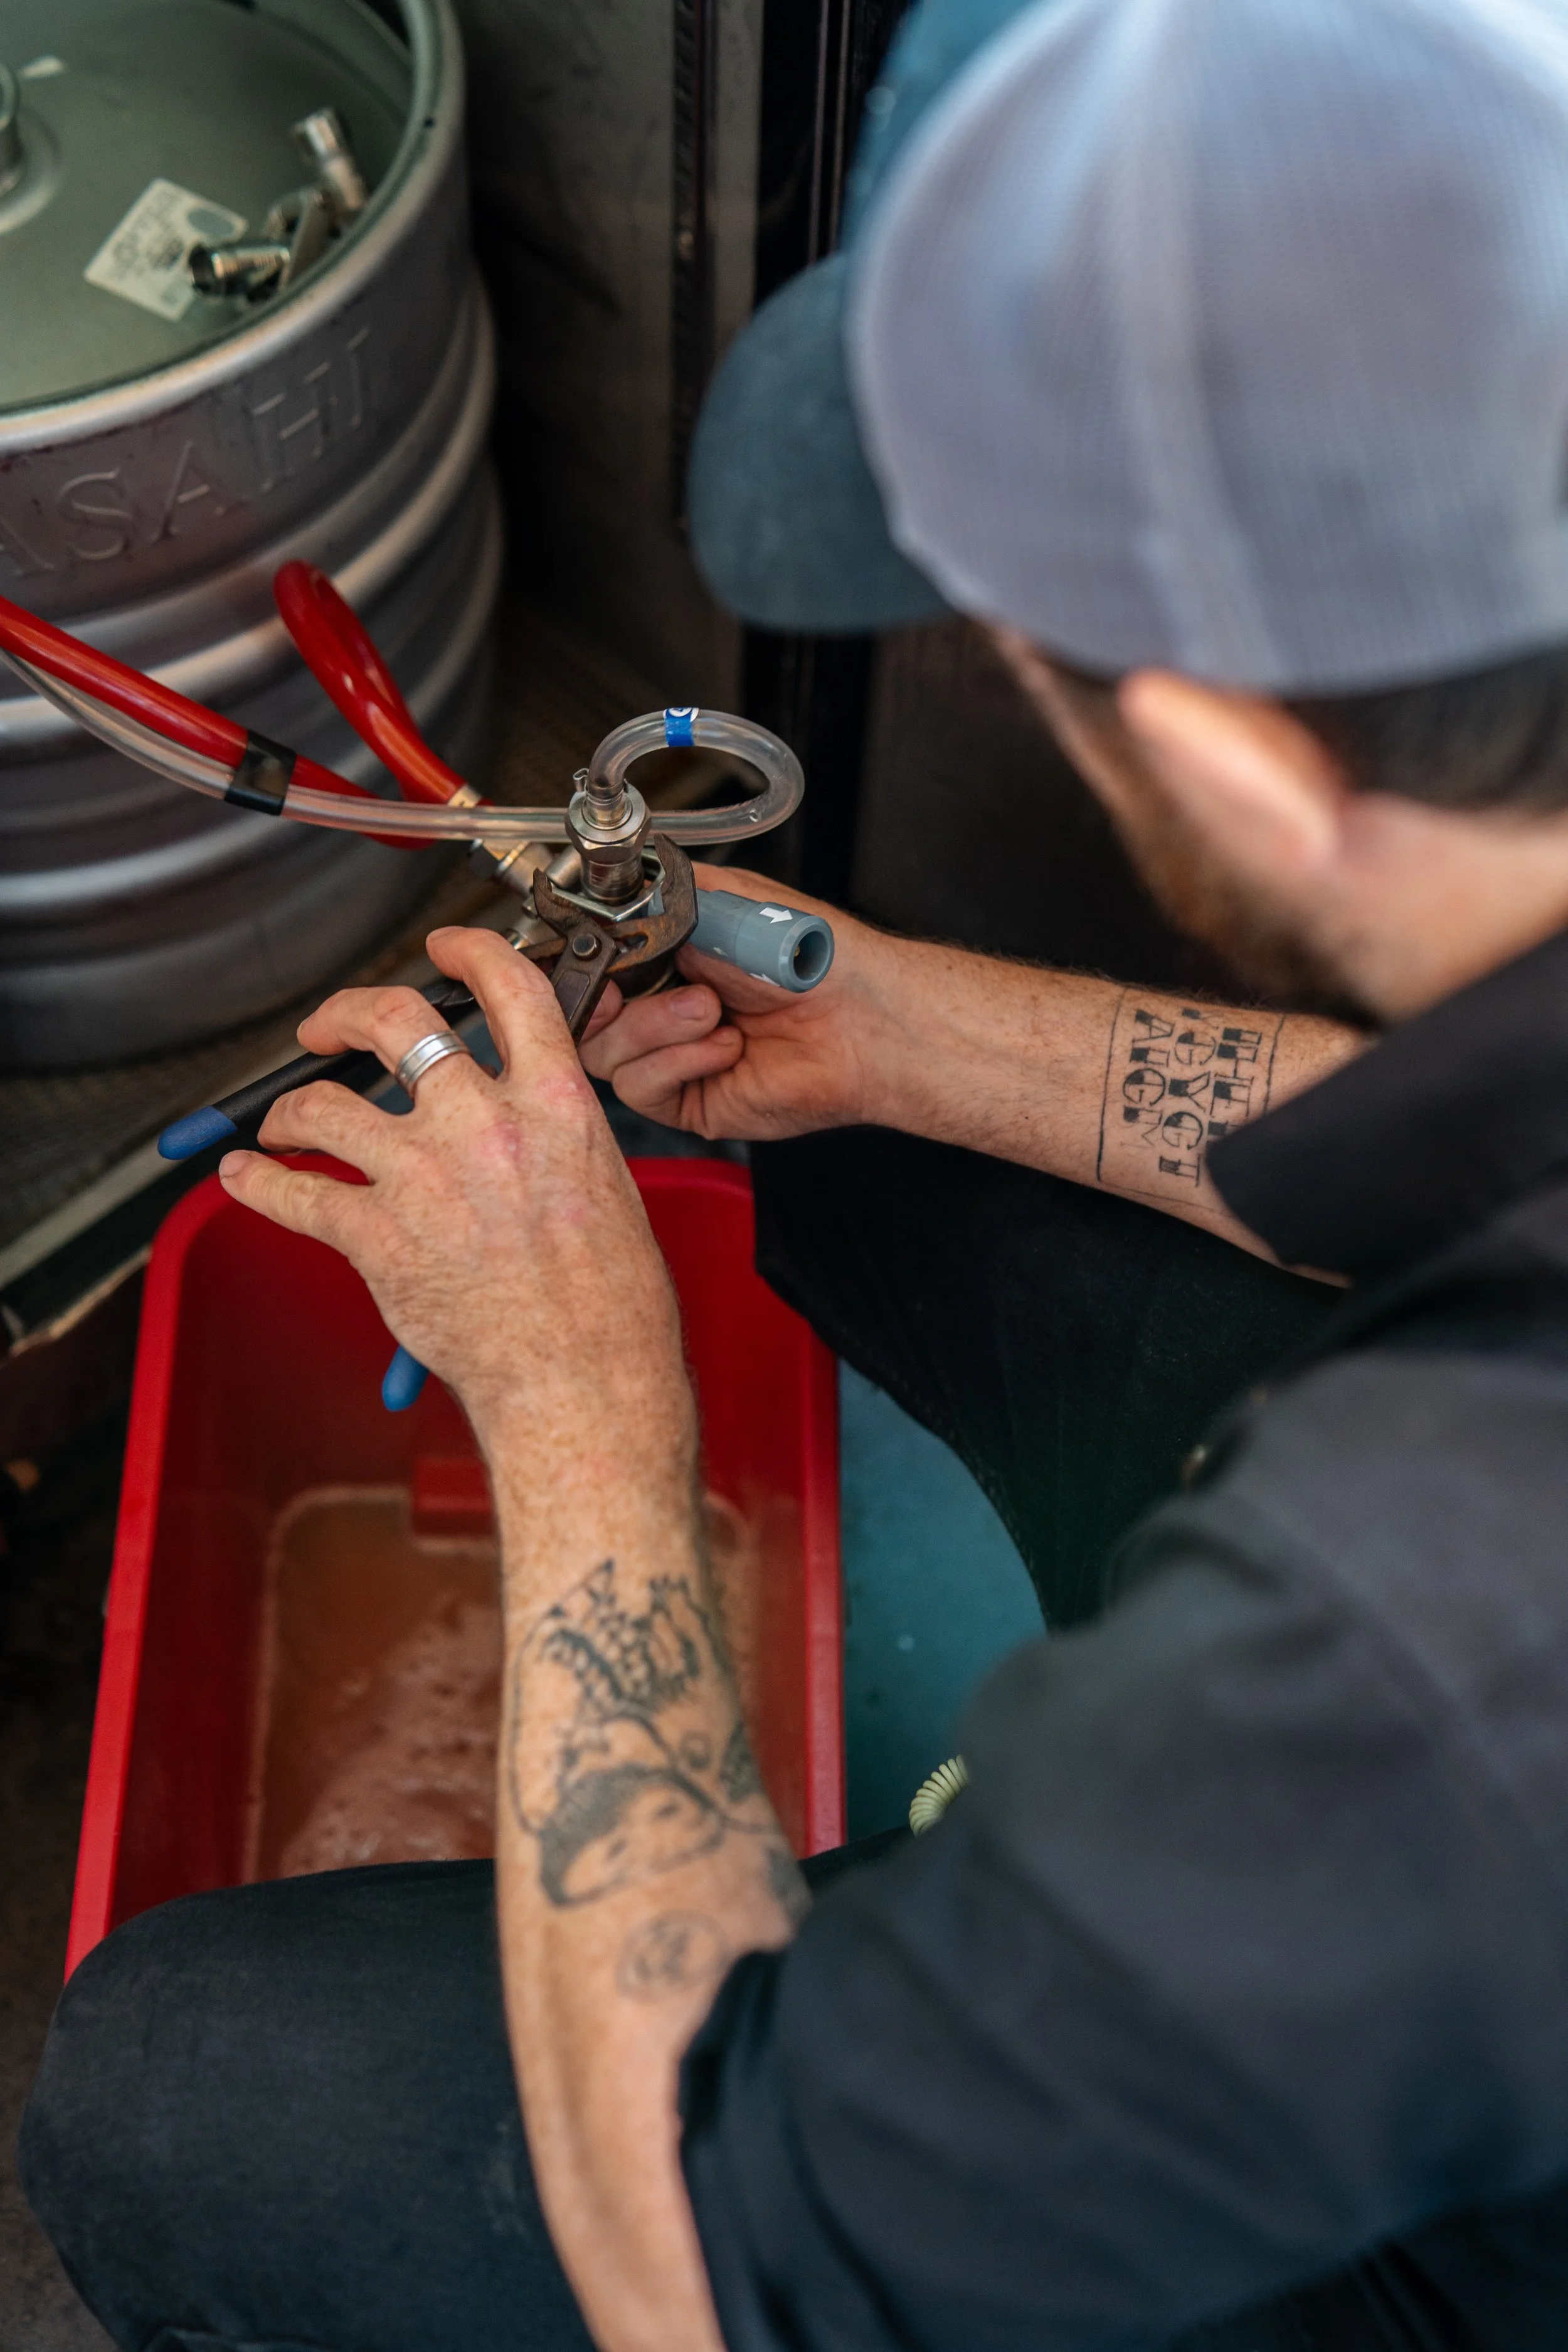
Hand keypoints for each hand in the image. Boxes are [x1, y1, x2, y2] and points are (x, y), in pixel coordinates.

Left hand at [217, 928, 693, 1482]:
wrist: (583, 1384)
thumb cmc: (609, 1308)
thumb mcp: (607, 1187)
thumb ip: (554, 1134)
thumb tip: (518, 1114)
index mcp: (555, 1106)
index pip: (509, 987)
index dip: (468, 950)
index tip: (444, 947)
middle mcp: (483, 1128)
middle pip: (393, 1022)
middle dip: (345, 1012)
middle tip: (327, 1027)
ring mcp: (424, 1180)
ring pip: (325, 1105)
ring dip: (291, 1108)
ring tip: (283, 1120)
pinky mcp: (378, 1238)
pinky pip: (294, 1194)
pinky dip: (258, 1183)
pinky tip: (247, 1178)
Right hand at [581, 865, 900, 1139]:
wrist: (858, 1018)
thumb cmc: (808, 957)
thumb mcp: (722, 900)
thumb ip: (653, 898)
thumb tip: (601, 901)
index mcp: (663, 956)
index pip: (586, 966)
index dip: (570, 967)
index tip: (578, 960)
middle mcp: (661, 1007)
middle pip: (581, 1015)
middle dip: (601, 1000)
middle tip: (620, 992)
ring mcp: (672, 1057)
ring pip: (604, 1053)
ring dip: (655, 1026)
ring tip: (712, 1009)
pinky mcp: (688, 1101)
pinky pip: (640, 1087)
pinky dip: (677, 1061)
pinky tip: (725, 1045)